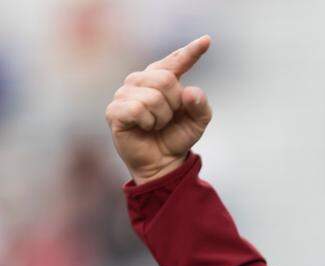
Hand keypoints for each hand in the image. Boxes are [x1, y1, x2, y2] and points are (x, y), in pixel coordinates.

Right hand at [105, 35, 212, 183]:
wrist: (163, 162)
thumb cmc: (177, 136)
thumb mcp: (198, 121)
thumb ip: (201, 105)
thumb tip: (190, 92)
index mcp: (163, 78)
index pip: (176, 61)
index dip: (190, 51)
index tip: (206, 41)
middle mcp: (140, 81)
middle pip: (166, 79)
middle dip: (175, 103)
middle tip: (169, 117)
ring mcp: (124, 94)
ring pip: (152, 96)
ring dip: (162, 117)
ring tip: (156, 124)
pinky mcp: (115, 111)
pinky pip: (136, 109)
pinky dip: (148, 122)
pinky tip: (145, 127)